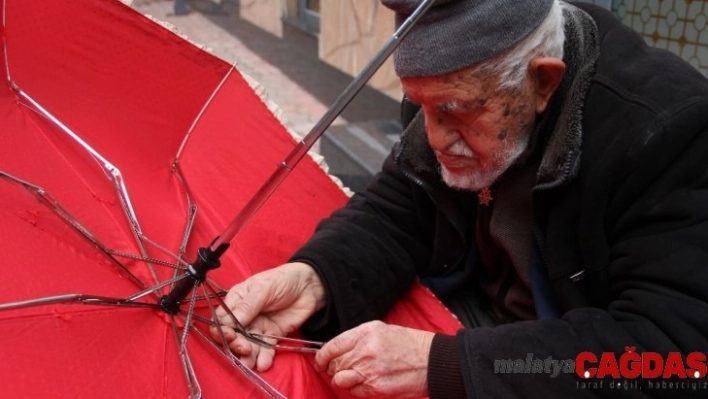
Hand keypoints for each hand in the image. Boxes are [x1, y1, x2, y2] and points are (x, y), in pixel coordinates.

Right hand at [212, 262, 325, 370]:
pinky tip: (263, 364)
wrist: (309, 285)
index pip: (222, 319)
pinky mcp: (272, 335)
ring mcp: (258, 326)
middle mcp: (244, 316)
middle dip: (236, 344)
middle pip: (234, 335)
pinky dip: (264, 357)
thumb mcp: (263, 288)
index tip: (228, 336)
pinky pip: (265, 348)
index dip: (222, 330)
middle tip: (244, 348)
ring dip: (248, 355)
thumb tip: (228, 323)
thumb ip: (247, 306)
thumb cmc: (283, 279)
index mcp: (237, 301)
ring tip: (250, 363)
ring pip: (248, 344)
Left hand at [315, 320, 433, 397]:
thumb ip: (357, 338)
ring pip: (340, 380)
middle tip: (336, 370)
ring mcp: (369, 371)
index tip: (320, 361)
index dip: (322, 357)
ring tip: (352, 377)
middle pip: (334, 364)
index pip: (331, 347)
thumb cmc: (408, 344)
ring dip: (342, 380)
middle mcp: (364, 351)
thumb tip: (337, 349)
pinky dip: (356, 389)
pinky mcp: (376, 388)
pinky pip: (354, 392)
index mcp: (364, 334)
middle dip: (331, 369)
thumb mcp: (381, 330)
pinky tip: (365, 383)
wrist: (431, 361)